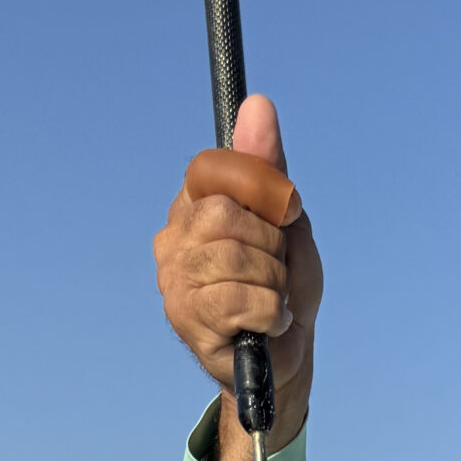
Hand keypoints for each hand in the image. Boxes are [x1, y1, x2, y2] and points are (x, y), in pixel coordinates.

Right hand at [154, 94, 322, 460]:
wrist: (287, 356)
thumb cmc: (284, 284)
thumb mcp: (287, 220)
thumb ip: (269, 167)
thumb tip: (258, 104)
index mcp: (193, 206)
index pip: (212, 168)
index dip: (259, 187)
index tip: (285, 211)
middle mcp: (174, 239)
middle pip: (225, 215)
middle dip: (270, 244)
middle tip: (277, 269)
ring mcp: (174, 281)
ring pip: (235, 258)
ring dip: (274, 282)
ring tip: (274, 298)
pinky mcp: (187, 321)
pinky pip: (240, 299)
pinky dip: (272, 311)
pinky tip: (270, 322)